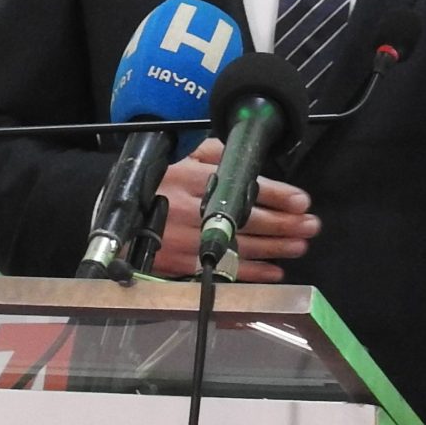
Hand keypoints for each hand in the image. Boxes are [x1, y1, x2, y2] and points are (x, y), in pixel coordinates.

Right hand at [150, 137, 320, 281]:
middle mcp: (193, 209)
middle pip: (249, 218)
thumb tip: (241, 153)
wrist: (115, 214)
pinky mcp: (182, 262)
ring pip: (241, 246)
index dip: (278, 195)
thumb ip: (212, 151)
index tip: (302, 200)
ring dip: (276, 248)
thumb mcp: (180, 155)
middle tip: (310, 225)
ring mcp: (188, 239)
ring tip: (300, 245)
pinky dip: (253, 272)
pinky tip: (275, 271)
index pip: (244, 186)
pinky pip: (224, 269)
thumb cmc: (155, 182)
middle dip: (285, 223)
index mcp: (194, 178)